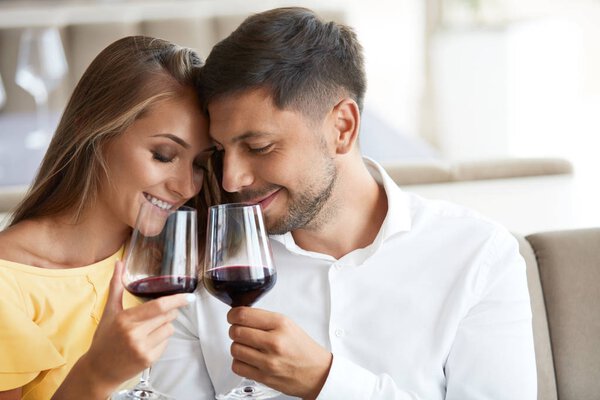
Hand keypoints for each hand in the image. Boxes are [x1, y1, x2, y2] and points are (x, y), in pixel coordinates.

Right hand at [75, 261, 192, 391]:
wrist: (99, 370)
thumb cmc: (105, 338)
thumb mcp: (109, 312)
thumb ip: (116, 287)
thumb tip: (119, 263)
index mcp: (125, 319)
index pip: (158, 306)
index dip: (176, 300)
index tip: (189, 297)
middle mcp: (134, 334)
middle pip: (167, 316)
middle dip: (169, 312)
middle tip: (157, 315)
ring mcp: (142, 348)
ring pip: (169, 329)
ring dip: (164, 327)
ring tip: (148, 331)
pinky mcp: (148, 360)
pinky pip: (166, 343)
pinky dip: (161, 341)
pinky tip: (147, 343)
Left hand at [227, 307, 332, 399]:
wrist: (317, 372)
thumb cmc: (303, 348)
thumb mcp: (288, 324)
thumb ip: (265, 319)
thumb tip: (241, 316)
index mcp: (280, 324)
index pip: (243, 315)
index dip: (232, 315)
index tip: (232, 317)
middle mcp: (274, 341)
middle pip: (236, 332)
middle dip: (235, 330)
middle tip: (240, 331)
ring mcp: (269, 361)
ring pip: (234, 349)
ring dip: (237, 347)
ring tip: (246, 346)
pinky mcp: (264, 377)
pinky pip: (237, 367)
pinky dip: (239, 362)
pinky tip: (248, 359)